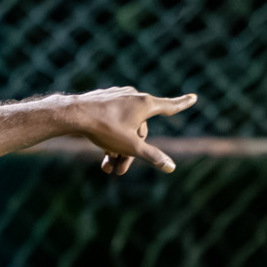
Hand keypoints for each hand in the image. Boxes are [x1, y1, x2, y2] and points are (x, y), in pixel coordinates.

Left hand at [65, 87, 196, 174]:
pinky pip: (111, 120)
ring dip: (117, 149)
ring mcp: (117, 96)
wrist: (73, 115)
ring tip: (107, 168)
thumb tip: (171, 167)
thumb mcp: (130, 146)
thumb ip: (151, 156)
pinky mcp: (102, 99)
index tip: (194, 97)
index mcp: (145, 104)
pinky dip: (109, 137)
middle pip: (139, 129)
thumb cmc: (104, 128)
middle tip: (119, 171)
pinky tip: (100, 150)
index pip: (170, 106)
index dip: (182, 104)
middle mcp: (133, 96)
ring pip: (123, 127)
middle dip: (130, 152)